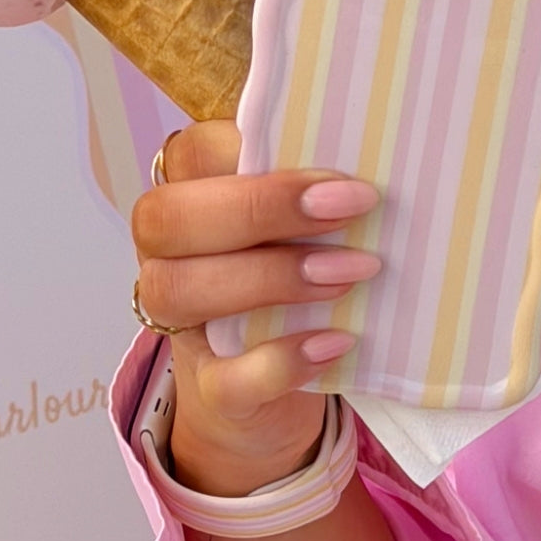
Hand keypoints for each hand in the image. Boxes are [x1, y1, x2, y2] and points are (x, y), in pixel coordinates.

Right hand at [131, 120, 381, 496]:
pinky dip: (280, 362)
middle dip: (260, 208)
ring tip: (351, 273)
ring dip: (270, 278)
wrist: (273, 380)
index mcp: (188, 194)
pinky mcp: (208, 389)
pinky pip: (222, 380)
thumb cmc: (292, 268)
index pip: (189, 154)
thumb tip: (375, 157)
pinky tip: (335, 341)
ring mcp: (180, 324)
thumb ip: (311, 187)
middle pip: (166, 219)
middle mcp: (167, 256)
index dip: (249, 151)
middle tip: (350, 208)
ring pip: (176, 291)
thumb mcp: (298, 219)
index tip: (330, 167)